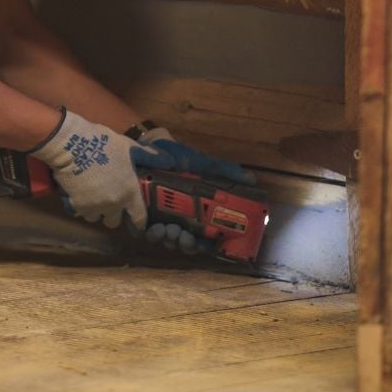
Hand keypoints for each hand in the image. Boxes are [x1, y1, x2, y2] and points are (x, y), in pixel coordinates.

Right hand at [28, 109, 173, 228]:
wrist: (73, 146)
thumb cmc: (104, 144)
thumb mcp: (129, 147)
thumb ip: (149, 156)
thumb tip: (170, 161)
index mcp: (129, 191)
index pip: (139, 217)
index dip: (139, 221)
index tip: (137, 223)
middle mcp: (114, 203)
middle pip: (114, 222)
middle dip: (113, 215)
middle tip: (110, 202)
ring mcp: (95, 206)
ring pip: (97, 218)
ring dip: (96, 211)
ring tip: (93, 197)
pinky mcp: (78, 205)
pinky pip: (82, 213)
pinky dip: (82, 207)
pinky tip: (79, 194)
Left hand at [129, 126, 255, 254]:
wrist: (145, 146)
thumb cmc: (174, 156)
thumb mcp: (201, 163)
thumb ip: (224, 171)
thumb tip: (251, 179)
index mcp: (194, 208)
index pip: (204, 235)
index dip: (208, 244)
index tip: (209, 243)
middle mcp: (177, 216)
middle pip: (185, 242)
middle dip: (186, 245)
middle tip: (185, 236)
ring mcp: (158, 217)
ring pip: (167, 240)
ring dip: (171, 240)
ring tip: (170, 230)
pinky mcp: (139, 215)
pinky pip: (146, 233)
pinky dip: (152, 235)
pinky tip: (155, 228)